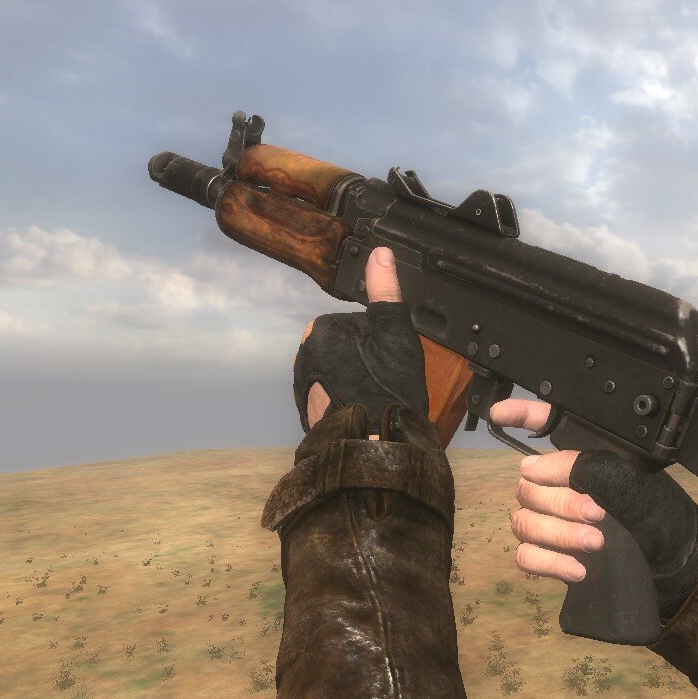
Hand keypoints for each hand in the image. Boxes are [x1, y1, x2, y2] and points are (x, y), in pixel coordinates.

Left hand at [294, 247, 427, 434]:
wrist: (370, 447)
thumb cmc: (385, 388)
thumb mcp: (395, 332)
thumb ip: (385, 291)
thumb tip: (380, 252)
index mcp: (321, 329)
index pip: (357, 322)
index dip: (380, 339)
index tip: (391, 359)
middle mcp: (303, 353)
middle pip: (346, 347)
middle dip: (365, 359)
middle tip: (387, 379)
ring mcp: (302, 384)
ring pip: (339, 371)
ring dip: (356, 381)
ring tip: (377, 398)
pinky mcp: (307, 411)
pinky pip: (332, 395)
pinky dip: (347, 400)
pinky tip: (365, 411)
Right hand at [491, 398, 697, 614]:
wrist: (677, 562)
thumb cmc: (659, 511)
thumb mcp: (628, 481)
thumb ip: (582, 467)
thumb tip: (532, 467)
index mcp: (580, 455)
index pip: (542, 424)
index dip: (519, 414)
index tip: (499, 413)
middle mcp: (559, 483)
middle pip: (528, 485)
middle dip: (561, 501)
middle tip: (598, 514)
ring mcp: (551, 521)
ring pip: (524, 521)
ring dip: (558, 533)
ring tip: (595, 543)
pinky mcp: (551, 556)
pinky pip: (525, 556)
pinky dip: (548, 563)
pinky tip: (577, 570)